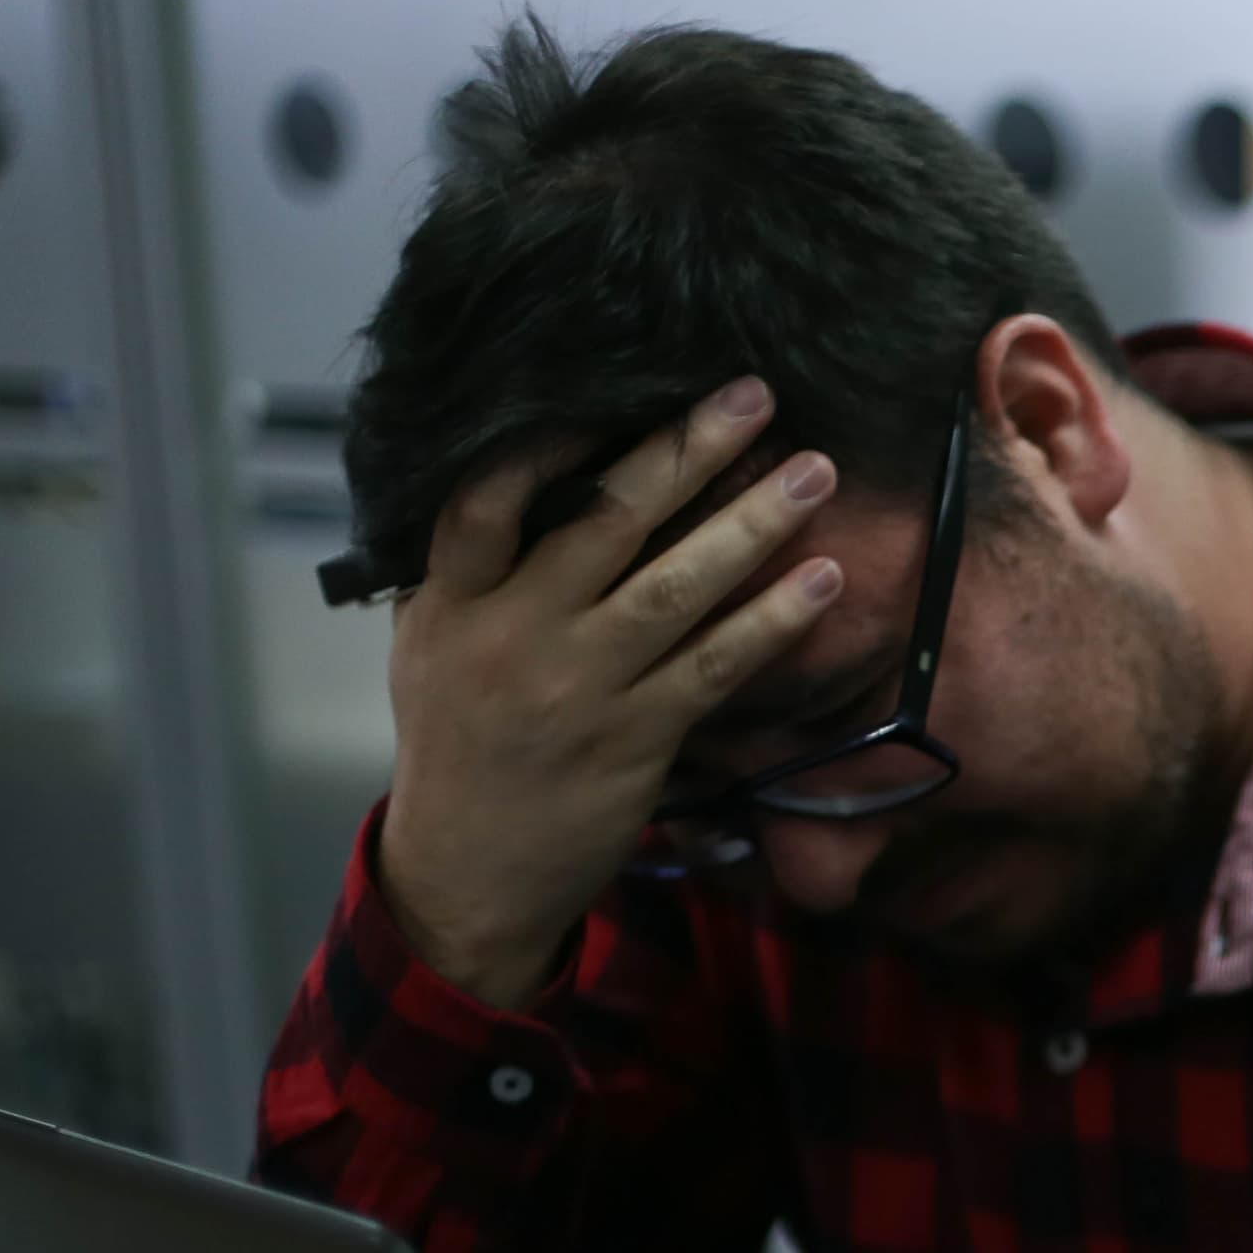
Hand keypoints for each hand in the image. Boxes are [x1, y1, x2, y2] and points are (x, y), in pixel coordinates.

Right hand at [377, 376, 846, 1003]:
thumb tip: (514, 475)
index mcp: (454, 600)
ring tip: (815, 469)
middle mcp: (515, 633)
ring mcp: (580, 686)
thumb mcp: (430, 647)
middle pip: (606, 520)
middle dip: (688, 449)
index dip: (552, 435)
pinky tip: (822, 578)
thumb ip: (467, 570)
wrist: (470, 874)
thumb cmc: (457, 744)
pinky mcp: (637, 739)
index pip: (489, 495)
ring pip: (675, 585)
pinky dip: (772, 618)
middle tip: (755, 393)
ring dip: (753, 521)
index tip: (622, 379)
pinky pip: (716, 665)